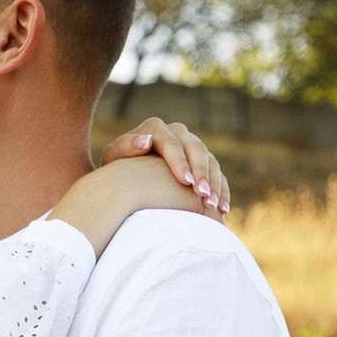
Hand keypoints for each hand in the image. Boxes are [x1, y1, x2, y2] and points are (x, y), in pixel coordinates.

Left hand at [106, 116, 231, 215]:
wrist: (125, 179)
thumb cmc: (116, 170)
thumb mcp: (113, 159)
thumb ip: (125, 147)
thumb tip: (146, 141)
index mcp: (155, 128)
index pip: (172, 142)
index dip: (180, 161)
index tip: (185, 181)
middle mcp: (177, 132)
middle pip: (196, 148)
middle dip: (201, 172)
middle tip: (202, 194)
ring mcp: (192, 146)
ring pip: (210, 160)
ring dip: (214, 183)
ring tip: (213, 205)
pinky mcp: (203, 162)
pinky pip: (217, 174)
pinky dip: (221, 191)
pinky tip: (222, 208)